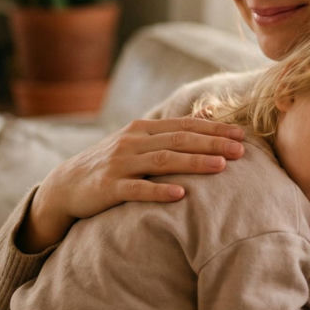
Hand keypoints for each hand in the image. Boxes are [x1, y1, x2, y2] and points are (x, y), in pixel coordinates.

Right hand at [23, 117, 245, 251]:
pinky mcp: (108, 188)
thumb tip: (209, 113)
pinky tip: (180, 196)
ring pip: (162, 161)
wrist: (66, 184)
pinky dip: (159, 191)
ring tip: (220, 167)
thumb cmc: (112, 163)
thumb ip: (171, 129)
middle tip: (241, 151)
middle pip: (178, 140)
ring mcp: (120, 164)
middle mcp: (132, 141)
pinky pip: (137, 189)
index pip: (185, 126)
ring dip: (193, 163)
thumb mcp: (139, 141)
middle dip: (212, 144)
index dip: (214, 130)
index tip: (242, 135)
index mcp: (143, 129)